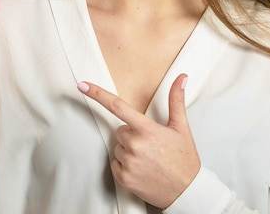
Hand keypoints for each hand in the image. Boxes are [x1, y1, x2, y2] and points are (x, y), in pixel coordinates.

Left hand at [78, 74, 200, 208]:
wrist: (187, 191)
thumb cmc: (184, 159)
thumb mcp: (181, 127)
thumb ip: (176, 100)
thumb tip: (181, 78)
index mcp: (146, 129)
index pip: (117, 106)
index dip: (97, 94)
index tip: (83, 85)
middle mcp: (134, 145)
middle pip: (120, 130)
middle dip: (131, 134)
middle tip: (150, 144)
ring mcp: (128, 163)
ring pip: (118, 147)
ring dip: (129, 150)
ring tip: (148, 158)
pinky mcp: (124, 178)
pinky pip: (115, 164)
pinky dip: (125, 165)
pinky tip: (142, 168)